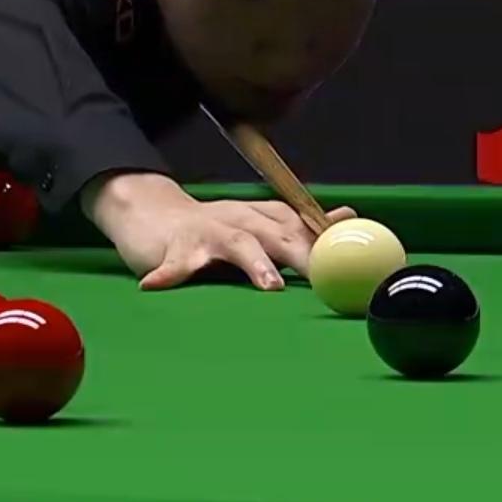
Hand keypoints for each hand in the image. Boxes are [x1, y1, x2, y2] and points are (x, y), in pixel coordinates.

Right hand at [81, 172, 355, 290]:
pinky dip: (168, 275)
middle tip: (323, 279)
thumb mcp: (258, 224)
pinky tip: (158, 286)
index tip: (348, 259)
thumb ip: (299, 227)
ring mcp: (205, 233)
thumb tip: (349, 216)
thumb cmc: (213, 230)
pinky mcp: (172, 249)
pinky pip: (173, 264)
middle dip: (302, 255)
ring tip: (271, 286)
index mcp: (259, 216)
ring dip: (255, 263)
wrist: (152, 215)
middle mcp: (237, 219)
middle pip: (275, 233)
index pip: (298, 223)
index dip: (323, 239)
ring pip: (235, 244)